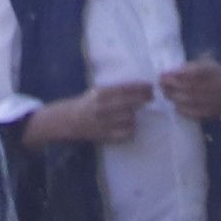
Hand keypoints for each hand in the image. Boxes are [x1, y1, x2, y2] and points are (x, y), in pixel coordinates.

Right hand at [38, 81, 152, 148]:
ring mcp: (105, 122)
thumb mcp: (98, 91)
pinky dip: (131, 129)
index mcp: (101, 94)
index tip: (150, 86)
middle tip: (151, 97)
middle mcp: (103, 107)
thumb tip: (139, 87)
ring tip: (134, 112)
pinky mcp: (106, 135)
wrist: (69, 120)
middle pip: (131, 103)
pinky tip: (130, 125)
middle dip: (144, 99)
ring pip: (130, 118)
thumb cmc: (87, 103)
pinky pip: (126, 132)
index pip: (126, 89)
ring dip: (135, 114)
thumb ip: (115, 90)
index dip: (140, 87)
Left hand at [152, 59, 220, 122]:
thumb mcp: (206, 64)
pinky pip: (188, 111)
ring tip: (165, 93)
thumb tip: (170, 72)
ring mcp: (206, 101)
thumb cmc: (215, 75)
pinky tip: (176, 103)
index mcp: (207, 72)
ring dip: (171, 96)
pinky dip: (179, 107)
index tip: (162, 74)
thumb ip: (190, 68)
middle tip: (159, 84)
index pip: (185, 73)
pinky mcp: (205, 113)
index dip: (172, 74)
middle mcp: (207, 87)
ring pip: (182, 99)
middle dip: (167, 85)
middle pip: (181, 87)